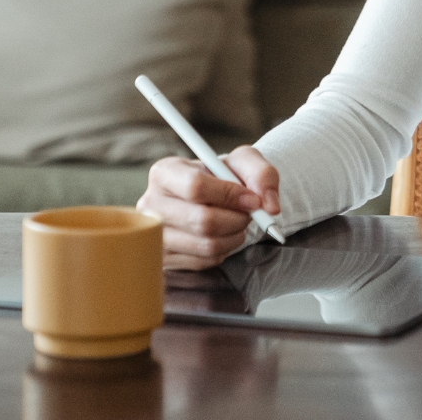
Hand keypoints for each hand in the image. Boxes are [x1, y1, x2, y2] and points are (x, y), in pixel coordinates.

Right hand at [138, 145, 280, 270]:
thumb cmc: (224, 176)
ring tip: (237, 222)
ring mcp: (155, 235)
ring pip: (206, 244)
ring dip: (234, 235)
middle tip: (248, 213)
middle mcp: (152, 204)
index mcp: (165, 172)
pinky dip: (225, 249)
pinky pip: (205, 260)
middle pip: (202, 220)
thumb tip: (269, 205)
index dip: (230, 195)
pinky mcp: (165, 258)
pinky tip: (224, 235)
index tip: (252, 199)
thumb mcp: (244, 161)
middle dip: (237, 219)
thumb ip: (262, 174)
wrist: (213, 197)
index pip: (195, 186)